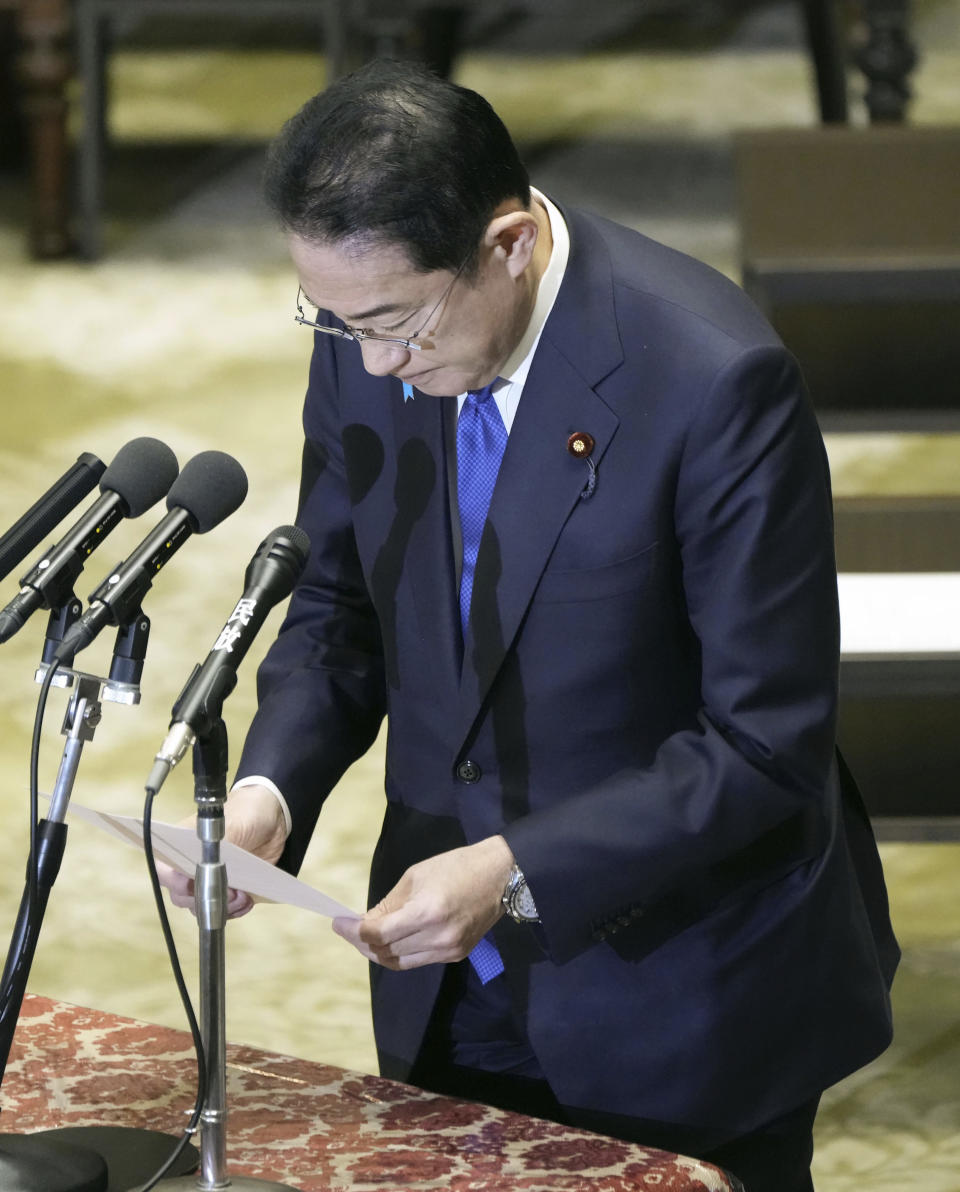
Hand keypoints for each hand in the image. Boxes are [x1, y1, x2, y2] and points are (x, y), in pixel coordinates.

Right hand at [156, 783, 288, 918]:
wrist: (273, 821)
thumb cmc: (246, 814)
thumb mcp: (235, 823)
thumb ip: (220, 843)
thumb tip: (208, 862)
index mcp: (183, 845)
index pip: (165, 869)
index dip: (174, 881)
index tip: (191, 884)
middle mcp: (190, 867)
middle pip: (181, 896)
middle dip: (203, 899)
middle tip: (228, 892)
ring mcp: (208, 881)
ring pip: (200, 907)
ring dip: (221, 908)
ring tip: (242, 896)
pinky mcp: (226, 892)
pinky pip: (221, 911)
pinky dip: (233, 911)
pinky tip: (247, 901)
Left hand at [332, 835, 514, 968]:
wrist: (499, 876)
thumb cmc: (456, 866)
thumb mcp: (416, 876)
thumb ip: (389, 904)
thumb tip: (365, 924)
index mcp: (427, 912)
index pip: (379, 933)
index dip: (354, 931)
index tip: (338, 923)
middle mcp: (438, 938)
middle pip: (386, 952)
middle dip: (361, 943)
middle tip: (347, 930)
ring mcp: (449, 951)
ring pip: (399, 963)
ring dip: (377, 952)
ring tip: (364, 937)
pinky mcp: (456, 955)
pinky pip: (417, 960)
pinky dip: (399, 953)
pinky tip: (390, 940)